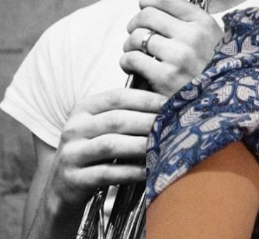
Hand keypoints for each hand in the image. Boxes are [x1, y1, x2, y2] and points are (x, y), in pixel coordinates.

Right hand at [47, 88, 166, 206]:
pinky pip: (107, 173)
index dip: (145, 98)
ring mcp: (71, 153)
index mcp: (84, 108)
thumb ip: (126, 112)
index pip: (117, 97)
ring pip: (111, 145)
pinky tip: (149, 170)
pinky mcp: (73, 179)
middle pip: (116, 120)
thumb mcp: (102, 125)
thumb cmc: (94, 149)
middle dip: (147, 121)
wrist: (62, 187)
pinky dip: (131, 172)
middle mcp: (74, 127)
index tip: (169, 102)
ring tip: (163, 145)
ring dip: (141, 145)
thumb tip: (166, 101)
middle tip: (172, 124)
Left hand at [120, 0, 222, 96]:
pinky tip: (133, 66)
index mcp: (203, 23)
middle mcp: (192, 36)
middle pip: (147, 15)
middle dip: (135, 23)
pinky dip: (127, 61)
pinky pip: (132, 58)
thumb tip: (155, 8)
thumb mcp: (212, 39)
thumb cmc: (212, 70)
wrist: (221, 104)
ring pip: (136, 36)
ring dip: (129, 44)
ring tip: (135, 52)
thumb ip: (189, 22)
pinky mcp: (166, 78)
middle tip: (136, 32)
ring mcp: (179, 57)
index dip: (148, 0)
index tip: (144, 6)